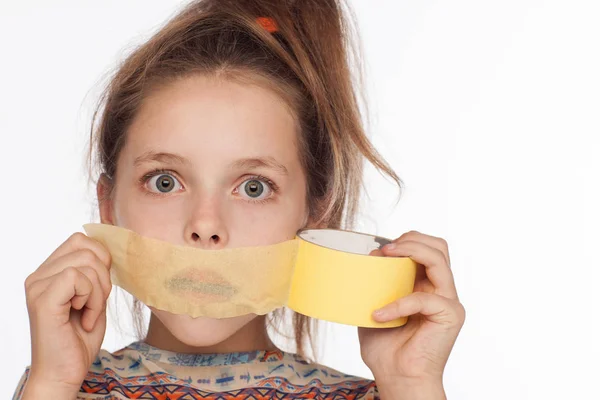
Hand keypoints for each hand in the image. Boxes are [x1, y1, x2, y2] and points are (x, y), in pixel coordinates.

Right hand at [23, 232, 111, 395]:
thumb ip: (95, 272)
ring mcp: (37, 286)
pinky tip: (84, 319)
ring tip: (88, 314)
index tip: (99, 290)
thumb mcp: (93, 297)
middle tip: (96, 304)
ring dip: (99, 292)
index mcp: (48, 272)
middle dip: (103, 277)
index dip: (101, 259)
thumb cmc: (79, 339)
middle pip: (86, 247)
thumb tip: (108, 248)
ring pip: (87, 263)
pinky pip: (78, 278)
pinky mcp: (42, 299)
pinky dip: (92, 300)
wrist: (65, 372)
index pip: (80, 240)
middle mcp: (38, 276)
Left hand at [358, 230, 464, 387]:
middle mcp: (441, 289)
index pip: (427, 248)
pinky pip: (424, 298)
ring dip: (411, 251)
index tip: (380, 247)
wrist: (396, 377)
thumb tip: (372, 255)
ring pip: (439, 259)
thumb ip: (375, 281)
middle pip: (439, 246)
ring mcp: (448, 301)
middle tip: (388, 247)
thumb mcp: (374, 305)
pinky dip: (399, 303)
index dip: (407, 240)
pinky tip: (379, 314)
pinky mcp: (450, 315)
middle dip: (412, 239)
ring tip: (386, 256)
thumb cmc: (386, 347)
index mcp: (426, 285)